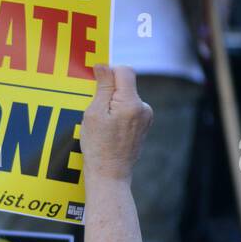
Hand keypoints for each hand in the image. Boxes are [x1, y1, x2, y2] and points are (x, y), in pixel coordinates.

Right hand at [80, 66, 152, 183]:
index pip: (124, 71)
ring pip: (126, 98)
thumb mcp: (94, 113)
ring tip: (102, 125)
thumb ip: (102, 87)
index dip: (108, 73)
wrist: (110, 175)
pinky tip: (109, 131)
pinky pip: (130, 111)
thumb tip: (103, 65)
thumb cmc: (98, 147)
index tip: (96, 85)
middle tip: (96, 112)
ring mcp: (146, 118)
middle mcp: (144, 108)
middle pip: (125, 85)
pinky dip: (118, 115)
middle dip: (109, 92)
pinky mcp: (144, 126)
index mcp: (132, 103)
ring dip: (113, 105)